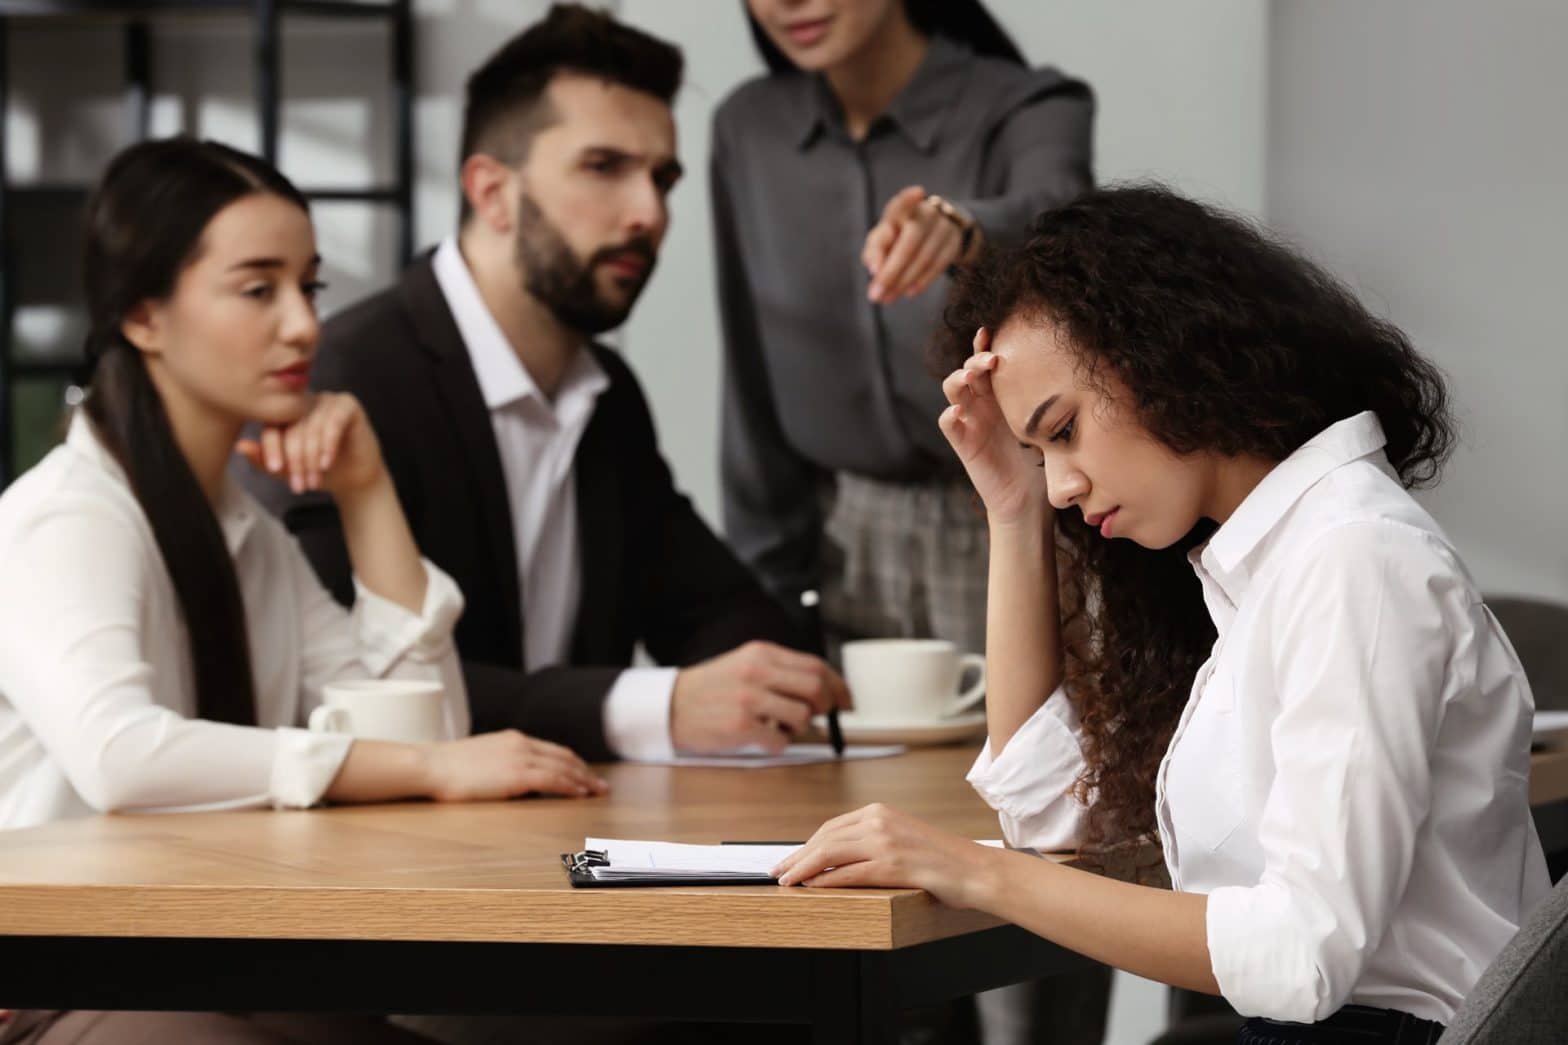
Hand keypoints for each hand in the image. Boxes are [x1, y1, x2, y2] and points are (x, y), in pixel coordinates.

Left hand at [236, 392, 386, 497]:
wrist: (354, 478)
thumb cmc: (320, 470)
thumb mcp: (287, 469)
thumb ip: (263, 458)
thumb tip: (241, 446)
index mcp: (286, 414)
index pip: (272, 426)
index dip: (272, 448)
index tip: (275, 470)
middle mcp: (304, 403)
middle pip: (293, 429)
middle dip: (296, 461)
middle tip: (300, 485)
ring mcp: (326, 401)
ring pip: (313, 428)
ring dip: (313, 459)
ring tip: (314, 480)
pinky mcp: (347, 405)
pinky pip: (334, 422)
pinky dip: (329, 445)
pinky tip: (327, 463)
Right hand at [423, 730, 608, 800]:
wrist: (431, 766)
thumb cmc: (448, 768)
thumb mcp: (482, 759)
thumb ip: (502, 764)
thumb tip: (516, 780)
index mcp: (513, 739)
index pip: (553, 750)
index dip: (573, 763)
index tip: (585, 774)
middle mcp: (522, 744)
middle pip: (564, 757)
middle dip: (585, 772)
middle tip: (601, 786)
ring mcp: (520, 757)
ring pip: (564, 767)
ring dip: (584, 780)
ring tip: (597, 792)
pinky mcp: (517, 774)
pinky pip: (553, 779)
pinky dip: (571, 786)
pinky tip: (580, 795)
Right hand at [671, 641, 851, 753]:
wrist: (670, 706)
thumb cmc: (714, 688)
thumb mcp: (745, 665)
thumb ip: (781, 672)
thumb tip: (825, 689)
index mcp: (761, 653)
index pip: (815, 665)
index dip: (838, 685)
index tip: (847, 700)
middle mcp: (757, 672)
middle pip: (815, 688)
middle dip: (825, 706)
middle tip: (818, 715)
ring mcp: (748, 699)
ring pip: (802, 716)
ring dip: (799, 727)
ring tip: (780, 725)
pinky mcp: (740, 726)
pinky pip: (780, 740)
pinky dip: (778, 743)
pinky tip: (762, 738)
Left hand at [772, 803, 1000, 908]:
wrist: (976, 870)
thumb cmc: (942, 861)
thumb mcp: (903, 840)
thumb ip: (874, 842)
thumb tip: (839, 859)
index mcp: (880, 812)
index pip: (831, 828)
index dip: (806, 845)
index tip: (790, 860)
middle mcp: (880, 820)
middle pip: (825, 837)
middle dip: (797, 856)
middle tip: (778, 872)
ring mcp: (886, 841)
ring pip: (831, 852)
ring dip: (803, 868)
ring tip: (786, 882)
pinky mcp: (893, 864)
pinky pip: (849, 873)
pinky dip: (825, 880)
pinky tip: (811, 888)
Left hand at [862, 185, 972, 303]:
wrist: (933, 230)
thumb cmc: (898, 235)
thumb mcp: (883, 237)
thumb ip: (875, 249)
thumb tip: (874, 268)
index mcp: (902, 207)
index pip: (905, 200)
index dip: (910, 198)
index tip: (918, 192)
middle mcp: (925, 213)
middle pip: (912, 238)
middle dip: (892, 270)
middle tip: (875, 295)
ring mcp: (942, 228)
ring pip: (924, 256)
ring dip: (903, 281)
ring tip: (887, 299)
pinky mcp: (953, 243)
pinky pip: (939, 264)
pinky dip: (922, 280)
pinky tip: (909, 292)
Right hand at [939, 328, 1050, 526]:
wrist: (1029, 502)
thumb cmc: (1046, 464)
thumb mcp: (1059, 431)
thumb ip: (1069, 414)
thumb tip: (1095, 395)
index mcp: (1005, 395)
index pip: (990, 362)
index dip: (987, 344)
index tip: (994, 331)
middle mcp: (985, 403)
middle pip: (970, 368)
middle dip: (976, 358)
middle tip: (991, 359)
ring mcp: (972, 421)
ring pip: (954, 389)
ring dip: (959, 378)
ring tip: (971, 376)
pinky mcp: (964, 443)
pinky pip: (948, 424)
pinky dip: (950, 416)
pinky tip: (959, 412)